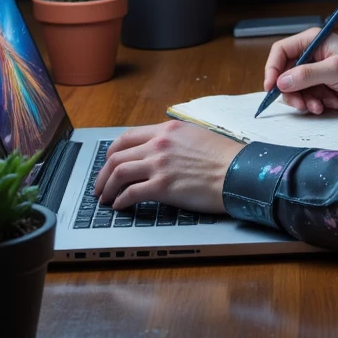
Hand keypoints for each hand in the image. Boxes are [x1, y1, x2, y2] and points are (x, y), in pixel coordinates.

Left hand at [93, 120, 238, 211]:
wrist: (237, 172)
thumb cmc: (224, 157)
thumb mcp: (196, 136)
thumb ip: (174, 140)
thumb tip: (161, 150)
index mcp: (167, 130)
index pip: (127, 137)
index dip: (112, 153)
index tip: (108, 163)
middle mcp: (159, 144)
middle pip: (117, 156)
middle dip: (103, 173)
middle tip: (100, 186)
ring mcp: (159, 165)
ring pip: (119, 173)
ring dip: (107, 188)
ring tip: (105, 199)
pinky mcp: (163, 187)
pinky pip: (131, 193)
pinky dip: (121, 201)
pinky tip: (120, 206)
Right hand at [265, 28, 337, 114]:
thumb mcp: (336, 69)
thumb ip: (308, 75)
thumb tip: (281, 81)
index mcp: (312, 41)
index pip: (281, 51)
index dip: (272, 68)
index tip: (272, 87)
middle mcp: (310, 56)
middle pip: (284, 74)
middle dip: (292, 92)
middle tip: (303, 105)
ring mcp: (315, 73)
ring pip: (294, 90)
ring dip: (306, 101)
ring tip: (322, 106)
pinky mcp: (320, 88)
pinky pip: (306, 99)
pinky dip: (315, 104)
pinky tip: (331, 104)